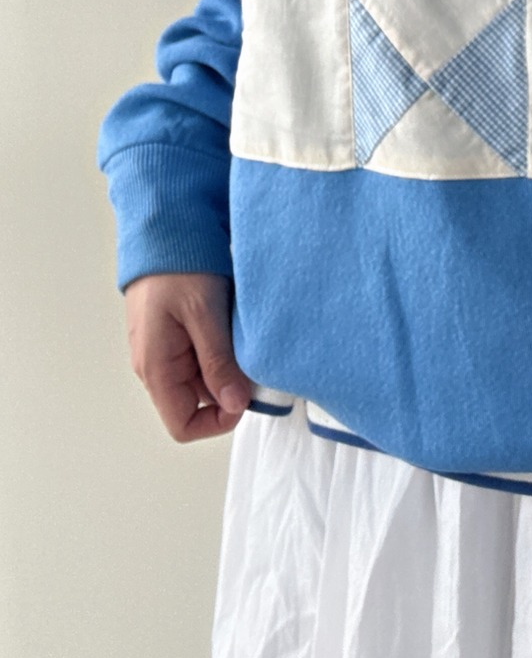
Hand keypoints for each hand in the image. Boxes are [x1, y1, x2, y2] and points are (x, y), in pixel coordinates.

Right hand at [124, 271, 252, 442]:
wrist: (163, 231)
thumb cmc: (177, 267)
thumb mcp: (204, 314)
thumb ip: (218, 362)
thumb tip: (236, 404)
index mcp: (156, 368)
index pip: (183, 426)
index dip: (218, 421)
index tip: (245, 395)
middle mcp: (156, 367)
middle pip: (197, 404)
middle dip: (228, 389)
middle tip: (250, 358)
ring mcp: (164, 352)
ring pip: (202, 381)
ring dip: (226, 368)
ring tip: (239, 336)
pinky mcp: (173, 336)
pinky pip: (200, 358)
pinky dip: (220, 351)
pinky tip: (231, 326)